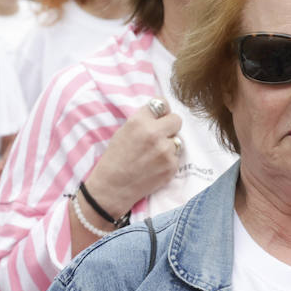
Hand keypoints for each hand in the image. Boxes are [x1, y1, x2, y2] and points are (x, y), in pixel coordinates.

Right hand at [83, 99, 183, 216]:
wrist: (113, 187)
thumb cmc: (115, 158)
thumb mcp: (123, 131)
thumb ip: (143, 120)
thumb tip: (162, 114)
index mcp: (139, 121)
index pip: (162, 103)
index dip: (161, 112)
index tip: (159, 117)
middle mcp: (154, 133)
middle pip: (177, 120)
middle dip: (170, 126)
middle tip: (160, 135)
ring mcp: (165, 151)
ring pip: (177, 140)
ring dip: (169, 145)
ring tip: (153, 155)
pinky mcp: (172, 166)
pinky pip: (176, 156)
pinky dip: (168, 160)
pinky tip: (155, 166)